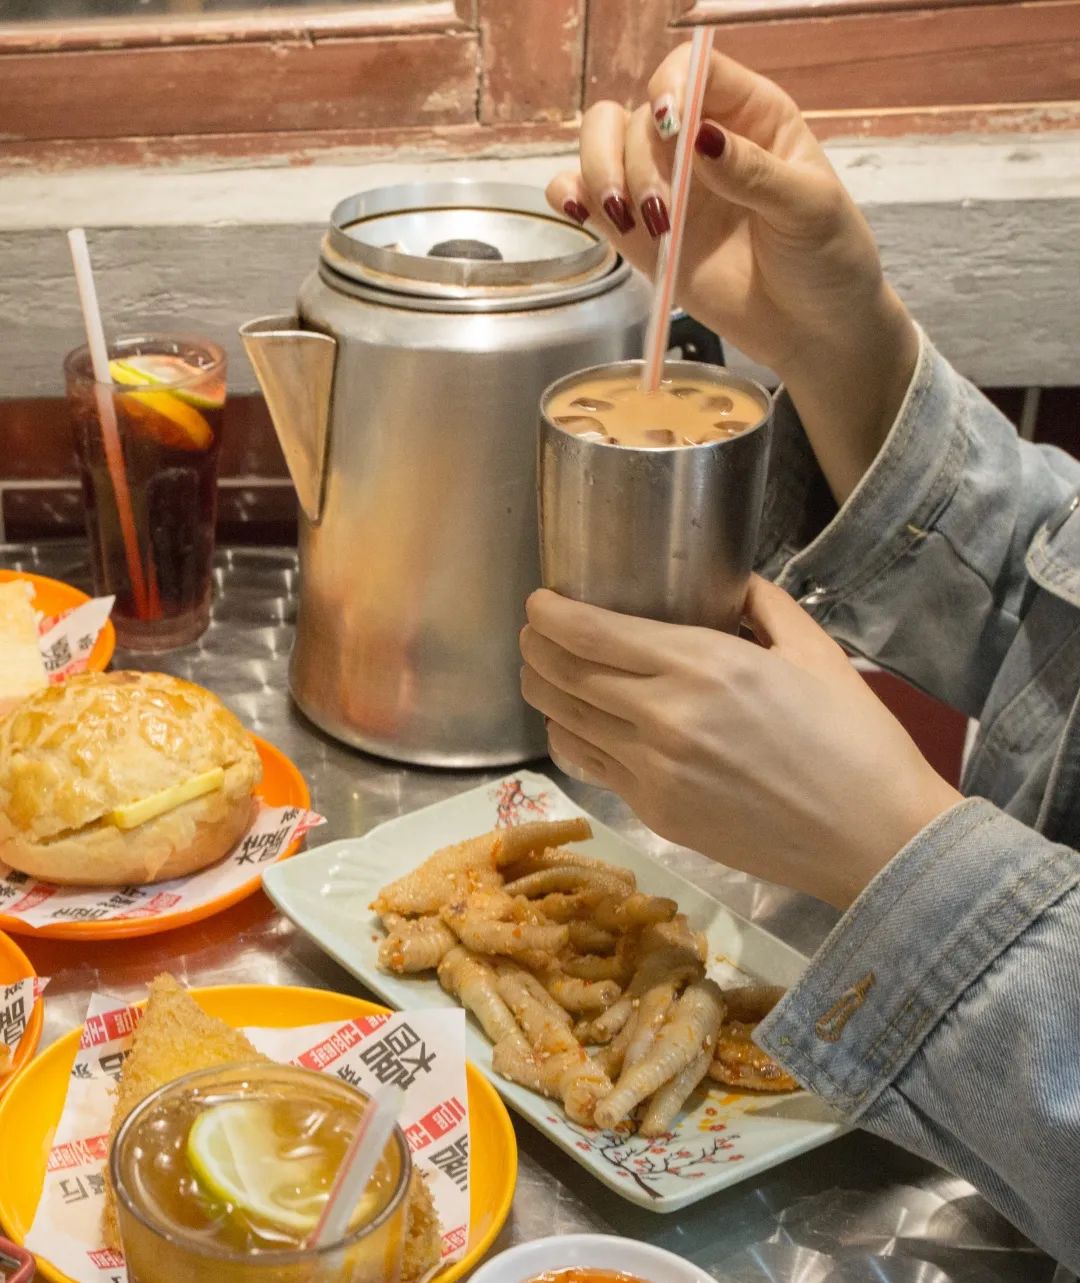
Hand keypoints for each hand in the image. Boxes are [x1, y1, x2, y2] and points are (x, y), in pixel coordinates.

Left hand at [520, 578, 960, 908]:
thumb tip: (727, 582)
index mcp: (703, 665)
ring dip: (543, 689)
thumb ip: (761, 604)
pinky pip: (590, 766)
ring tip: (546, 670)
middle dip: (536, 646)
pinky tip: (576, 721)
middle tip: (536, 631)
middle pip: (562, 673)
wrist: (874, 838)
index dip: (549, 613)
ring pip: (564, 721)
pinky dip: (571, 736)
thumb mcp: (814, 649)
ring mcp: (653, 772)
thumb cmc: (855, 739)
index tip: (540, 601)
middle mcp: (663, 716)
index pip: (590, 632)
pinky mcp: (656, 814)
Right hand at [546, 45, 919, 500]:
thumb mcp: (808, 208)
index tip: (672, 131)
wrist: (814, 330)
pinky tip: (581, 212)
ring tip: (633, 223)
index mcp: (749, 115)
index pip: (693, 70)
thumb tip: (700, 137)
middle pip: (639, 113)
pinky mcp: (640, 234)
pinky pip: (586, 196)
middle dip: (637, 158)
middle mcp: (700, 141)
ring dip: (602, 176)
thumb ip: (754, 171)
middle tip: (660, 214)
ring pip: (604, 145)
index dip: (672, 87)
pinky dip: (571, 195)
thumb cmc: (827, 260)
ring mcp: (666, 186)